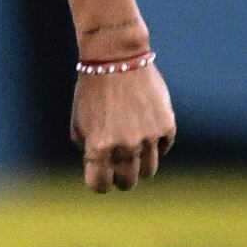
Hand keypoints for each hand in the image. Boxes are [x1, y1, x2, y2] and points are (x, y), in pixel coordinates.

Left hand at [73, 61, 173, 191]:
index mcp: (99, 146)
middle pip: (128, 182)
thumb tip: (101, 168)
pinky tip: (145, 130)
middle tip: (117, 168)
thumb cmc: (92, 92)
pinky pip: (163, 149)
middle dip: (120, 178)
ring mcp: (149, 138)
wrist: (118, 61)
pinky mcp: (167, 127)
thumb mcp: (79, 122)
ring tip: (131, 150)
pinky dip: (155, 146)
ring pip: (148, 171)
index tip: (100, 177)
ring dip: (139, 165)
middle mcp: (126, 146)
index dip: (99, 183)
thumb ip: (88, 148)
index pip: (100, 185)